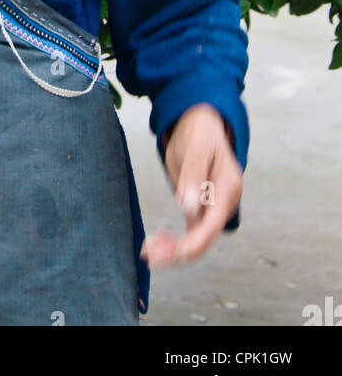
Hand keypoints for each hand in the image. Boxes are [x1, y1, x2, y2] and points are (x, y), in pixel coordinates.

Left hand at [140, 103, 242, 268]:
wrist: (199, 122)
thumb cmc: (199, 132)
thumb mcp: (196, 148)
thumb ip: (193, 177)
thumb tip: (189, 210)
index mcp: (228, 189)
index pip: (211, 226)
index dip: (189, 244)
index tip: (163, 251)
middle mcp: (224, 203)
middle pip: (203, 238)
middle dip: (177, 251)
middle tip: (147, 254)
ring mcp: (213, 207)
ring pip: (196, 238)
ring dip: (173, 249)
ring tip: (147, 250)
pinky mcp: (201, 208)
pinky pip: (191, 231)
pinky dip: (174, 239)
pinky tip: (156, 240)